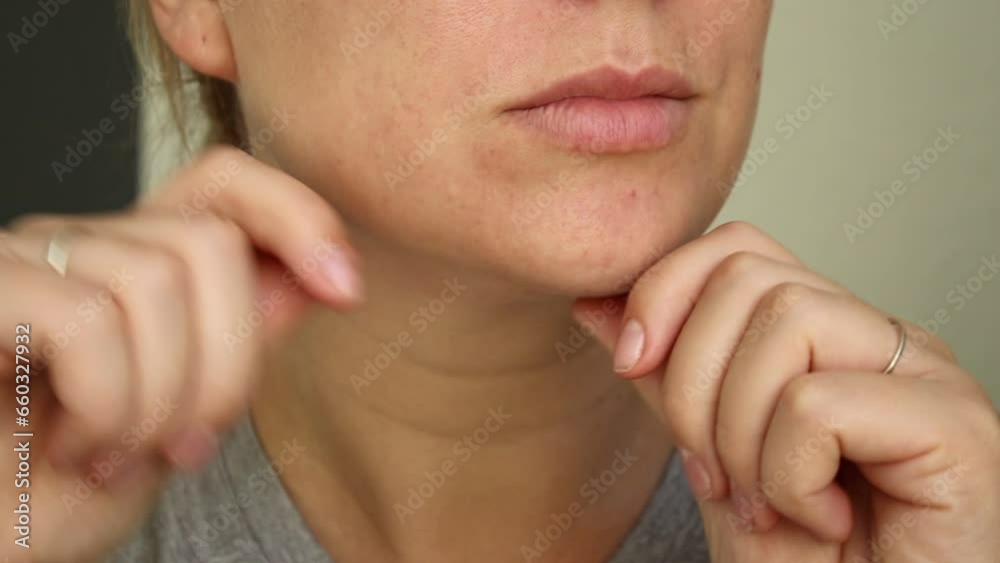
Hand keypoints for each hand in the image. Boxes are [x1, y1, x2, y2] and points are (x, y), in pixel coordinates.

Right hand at [0, 147, 363, 562]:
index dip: (297, 216)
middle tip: (189, 442)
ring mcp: (24, 258)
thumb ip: (244, 338)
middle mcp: (81, 242)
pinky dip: (104, 403)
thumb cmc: (76, 487)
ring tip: (123, 454)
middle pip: (209, 244)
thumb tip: (319, 276)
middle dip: (226, 367)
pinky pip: (86, 320)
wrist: (2, 547)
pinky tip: (78, 447)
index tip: (347, 291)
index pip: (226, 180)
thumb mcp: (188, 412)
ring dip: (159, 402)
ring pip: (152, 282)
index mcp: (138, 262)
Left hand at [575, 221, 999, 562]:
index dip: (667, 290)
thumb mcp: (707, 455)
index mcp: (830, 335)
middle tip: (714, 474)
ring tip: (766, 502)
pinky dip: (789, 475)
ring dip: (741, 435)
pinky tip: (822, 518)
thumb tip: (598, 303)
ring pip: (787, 323)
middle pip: (749, 279)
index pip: (738, 249)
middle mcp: (883, 339)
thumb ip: (664, 376)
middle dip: (693, 385)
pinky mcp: (955, 427)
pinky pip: (818, 404)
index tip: (629, 361)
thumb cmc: (796, 558)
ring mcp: (928, 375)